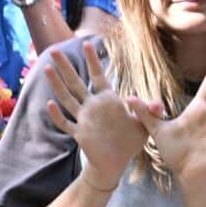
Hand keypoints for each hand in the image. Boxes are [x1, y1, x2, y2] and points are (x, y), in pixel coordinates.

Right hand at [42, 38, 149, 185]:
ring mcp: (84, 119)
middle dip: (65, 66)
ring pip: (67, 98)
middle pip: (76, 82)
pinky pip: (66, 123)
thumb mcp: (145, 125)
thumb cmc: (129, 141)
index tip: (86, 43)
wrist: (116, 163)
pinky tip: (50, 104)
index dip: (93, 60)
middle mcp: (92, 106)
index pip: (98, 76)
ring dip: (56, 84)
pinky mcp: (79, 134)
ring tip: (47, 68)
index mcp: (107, 100)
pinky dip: (58, 115)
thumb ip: (150, 112)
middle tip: (54, 49)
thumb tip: (158, 104)